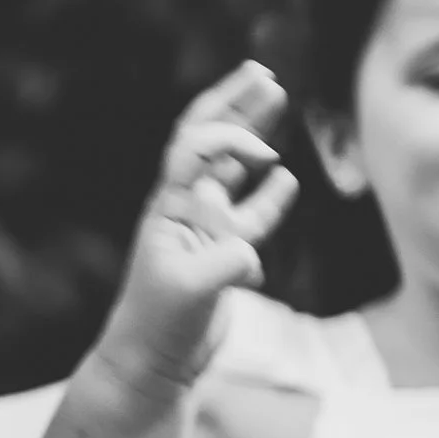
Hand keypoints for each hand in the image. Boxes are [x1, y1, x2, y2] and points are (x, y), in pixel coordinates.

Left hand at [100, 62, 293, 395]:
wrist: (152, 364)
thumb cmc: (158, 325)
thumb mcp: (190, 291)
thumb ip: (224, 264)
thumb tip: (250, 249)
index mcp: (171, 206)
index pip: (196, 148)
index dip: (229, 133)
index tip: (264, 148)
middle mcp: (186, 209)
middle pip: (210, 142)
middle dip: (236, 105)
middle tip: (265, 73)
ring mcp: (204, 231)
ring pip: (232, 171)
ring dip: (254, 135)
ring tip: (278, 100)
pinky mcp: (223, 257)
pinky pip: (250, 216)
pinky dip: (269, 196)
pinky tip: (286, 179)